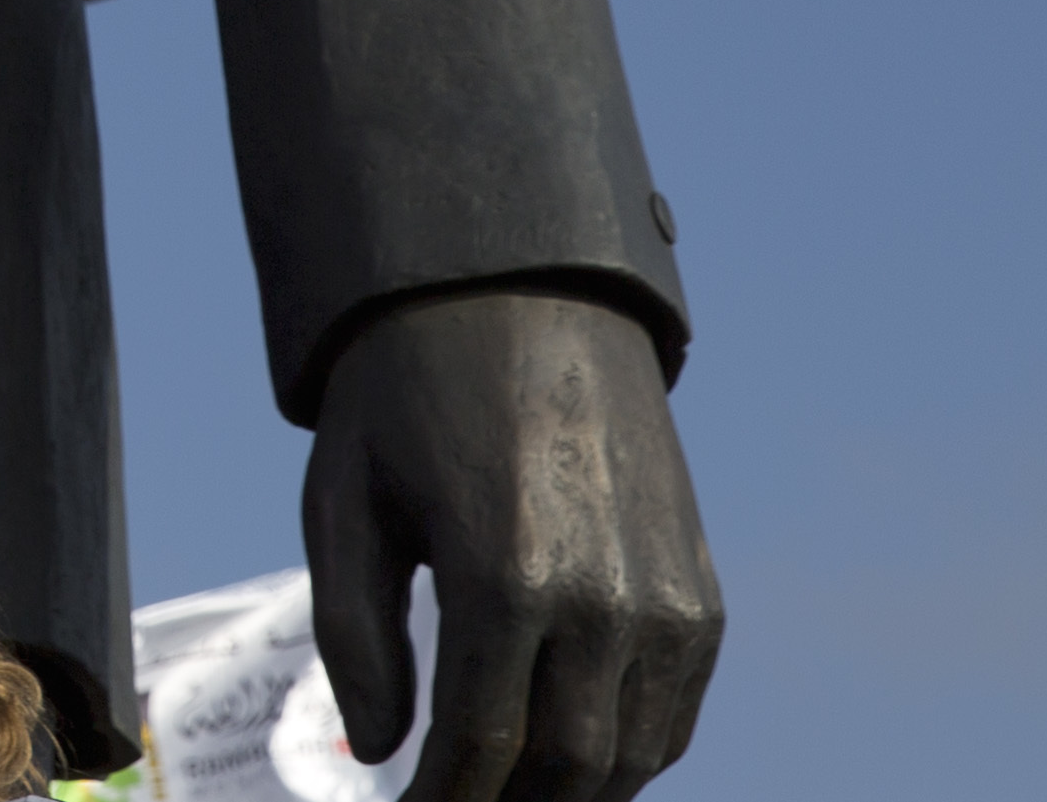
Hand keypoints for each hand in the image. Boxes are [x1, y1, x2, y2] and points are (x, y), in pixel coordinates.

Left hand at [304, 290, 718, 801]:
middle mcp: (603, 596)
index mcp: (505, 574)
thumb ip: (354, 637)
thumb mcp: (343, 501)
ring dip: (568, 797)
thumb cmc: (406, 395)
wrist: (520, 295)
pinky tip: (568, 763)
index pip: (479, 748)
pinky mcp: (702, 592)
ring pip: (630, 759)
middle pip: (561, 770)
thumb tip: (377, 753)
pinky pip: (673, 713)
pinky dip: (628, 758)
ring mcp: (667, 597)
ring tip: (505, 796)